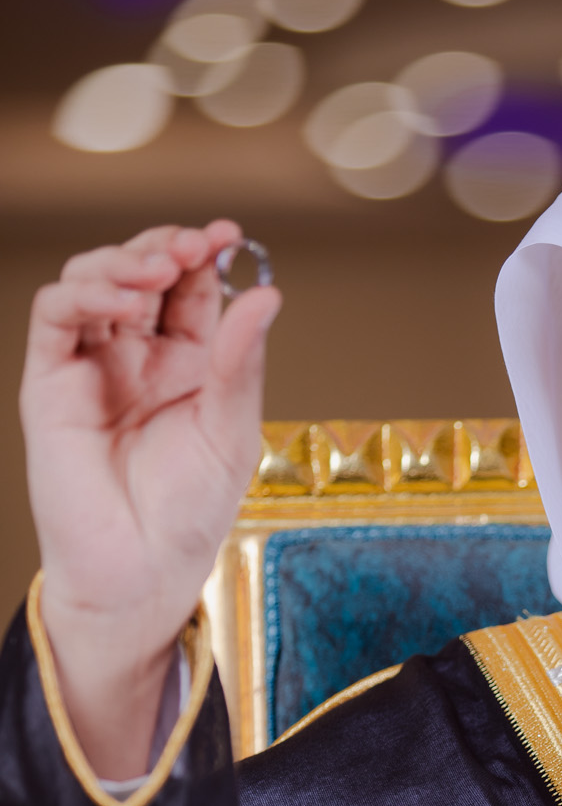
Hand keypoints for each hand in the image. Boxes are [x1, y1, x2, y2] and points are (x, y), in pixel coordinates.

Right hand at [19, 220, 278, 776]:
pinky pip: (56, 316)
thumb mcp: (230, 431)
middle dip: (166, 247)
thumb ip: (240, 363)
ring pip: (93, 281)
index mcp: (186, 364)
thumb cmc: (189, 512)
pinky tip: (122, 295)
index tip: (230, 236)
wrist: (142, 569)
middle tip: (194, 245)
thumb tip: (267, 295)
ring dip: (125, 261)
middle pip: (141, 272)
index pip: (191, 289)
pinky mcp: (51, 381)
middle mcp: (136, 356)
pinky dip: (85, 291)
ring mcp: (91, 364)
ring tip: (160, 269)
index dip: (205, 255)